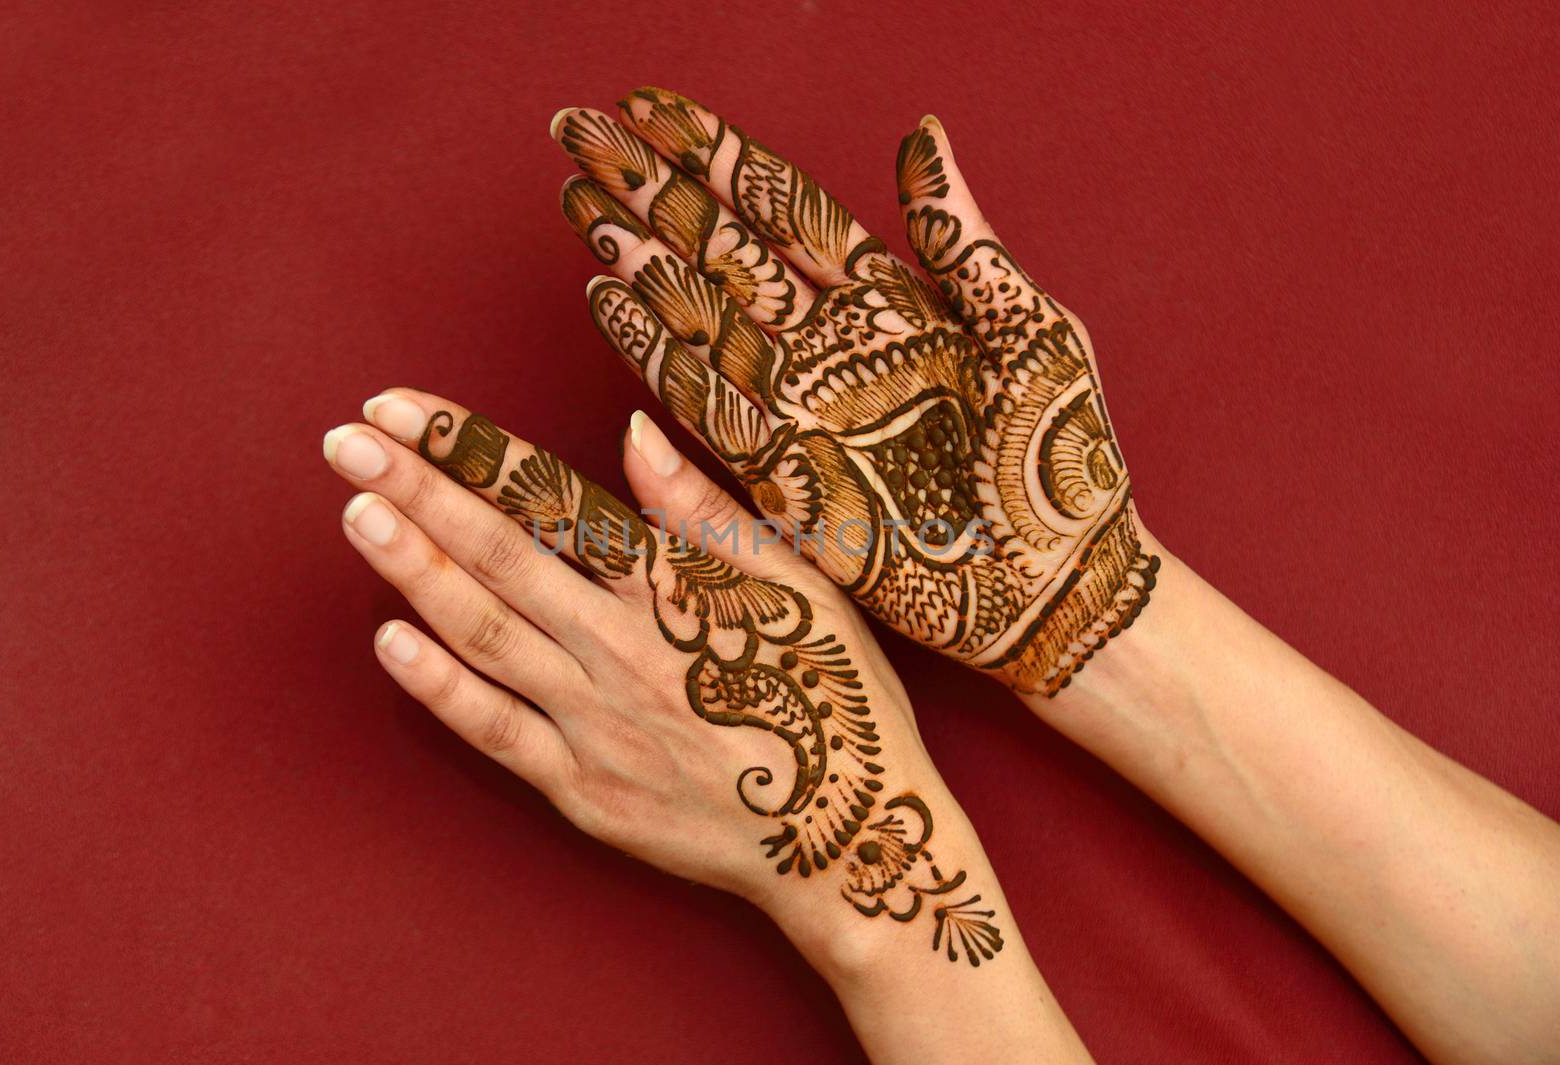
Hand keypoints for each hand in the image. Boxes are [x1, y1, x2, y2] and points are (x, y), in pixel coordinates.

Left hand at [321, 389, 1010, 968]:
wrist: (845, 836)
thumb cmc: (832, 701)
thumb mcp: (801, 586)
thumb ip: (707, 512)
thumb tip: (633, 431)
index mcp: (674, 586)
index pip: (551, 498)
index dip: (470, 450)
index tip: (400, 410)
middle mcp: (622, 645)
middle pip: (502, 554)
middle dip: (418, 491)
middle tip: (343, 443)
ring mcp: (596, 721)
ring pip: (487, 632)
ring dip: (415, 570)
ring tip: (355, 512)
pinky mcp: (582, 789)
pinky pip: (497, 730)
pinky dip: (441, 686)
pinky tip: (391, 640)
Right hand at [553, 89, 1157, 695]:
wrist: (1058, 580)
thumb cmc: (1062, 456)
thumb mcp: (1026, 325)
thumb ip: (959, 235)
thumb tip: (924, 134)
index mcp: (890, 299)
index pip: (784, 206)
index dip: (718, 157)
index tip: (653, 110)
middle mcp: (831, 344)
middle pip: (725, 248)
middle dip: (653, 191)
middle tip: (583, 134)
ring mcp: (802, 405)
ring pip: (702, 314)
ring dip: (640, 259)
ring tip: (582, 204)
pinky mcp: (783, 473)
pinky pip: (702, 401)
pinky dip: (653, 352)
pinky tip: (609, 299)